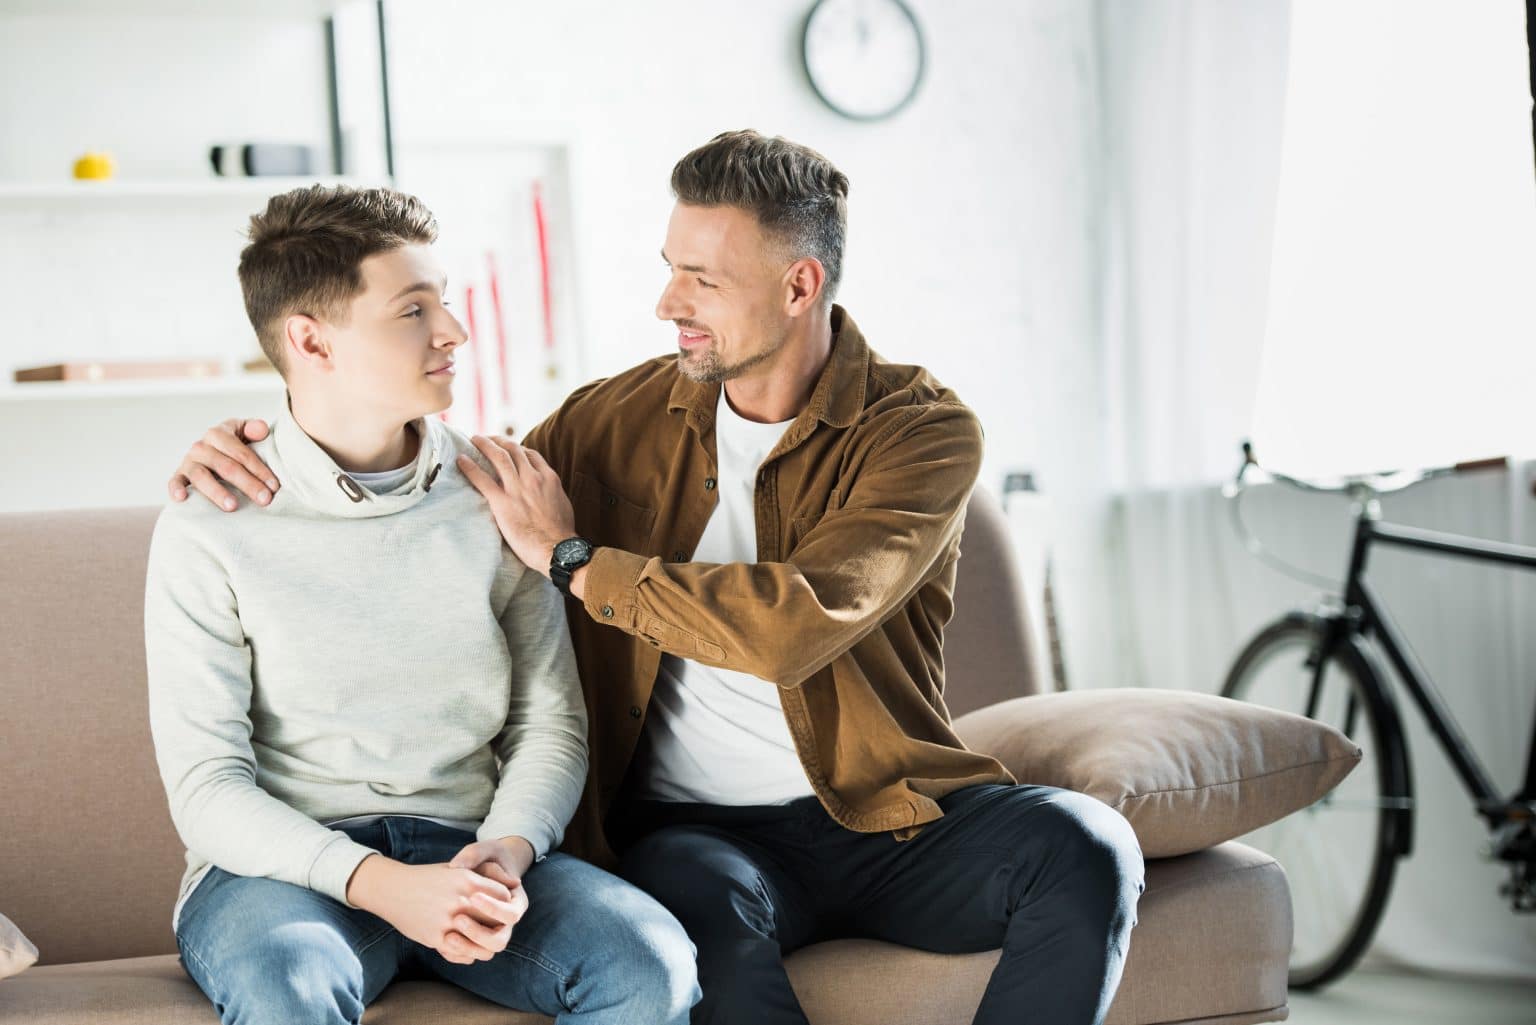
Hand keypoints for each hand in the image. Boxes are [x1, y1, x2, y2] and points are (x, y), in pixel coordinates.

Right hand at [168, 418, 277, 511]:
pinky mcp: (179, 474)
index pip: (241, 453)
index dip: (259, 470)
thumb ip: (254, 429)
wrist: (211, 450)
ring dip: (217, 491)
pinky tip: (182, 498)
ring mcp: (188, 461)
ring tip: (233, 506)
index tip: (274, 486)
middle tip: (264, 500)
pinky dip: (176, 488)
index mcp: (219, 434)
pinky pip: (174, 481)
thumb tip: (262, 429)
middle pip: (226, 466)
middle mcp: (201, 446)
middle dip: (247, 484)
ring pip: (202, 476)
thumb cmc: (234, 445)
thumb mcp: (244, 432)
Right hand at [345, 854, 522, 964]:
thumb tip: (514, 884)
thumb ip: (483, 876)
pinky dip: (468, 954)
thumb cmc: (428, 877)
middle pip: (497, 919)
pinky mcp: (437, 938)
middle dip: (498, 923)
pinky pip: (463, 953)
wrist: (392, 889)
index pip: (504, 896)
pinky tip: (467, 949)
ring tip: (485, 941)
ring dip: (486, 943)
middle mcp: (461, 901)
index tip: (501, 906)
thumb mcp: (457, 869)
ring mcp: (449, 921)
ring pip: (484, 942)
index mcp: (468, 880)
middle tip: (496, 925)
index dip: (505, 902)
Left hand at [457, 437, 575, 575]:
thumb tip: (548, 494)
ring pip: (498, 457)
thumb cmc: (562, 533)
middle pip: (513, 449)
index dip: (517, 448)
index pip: (530, 454)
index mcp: (549, 478)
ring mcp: (517, 488)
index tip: (508, 447)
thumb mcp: (563, 505)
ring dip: (484, 445)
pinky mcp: (502, 502)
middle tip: (488, 439)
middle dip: (498, 440)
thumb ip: (553, 493)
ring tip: (474, 439)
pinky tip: (460, 460)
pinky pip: (482, 479)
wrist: (557, 548)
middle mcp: (532, 478)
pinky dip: (470, 467)